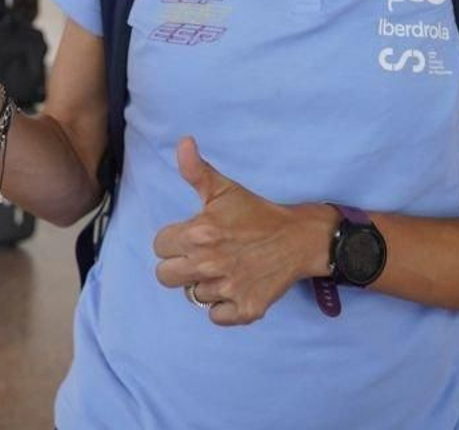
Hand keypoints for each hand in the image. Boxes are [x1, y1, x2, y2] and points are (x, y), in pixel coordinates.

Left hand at [152, 137, 334, 326]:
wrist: (298, 238)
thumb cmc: (257, 213)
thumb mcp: (225, 189)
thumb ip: (196, 170)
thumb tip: (183, 142)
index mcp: (198, 234)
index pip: (160, 246)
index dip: (174, 241)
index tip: (193, 237)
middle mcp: (209, 264)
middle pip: (165, 276)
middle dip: (180, 266)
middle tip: (203, 256)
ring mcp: (227, 289)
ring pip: (192, 295)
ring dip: (205, 284)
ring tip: (225, 268)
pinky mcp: (245, 309)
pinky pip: (215, 316)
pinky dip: (224, 306)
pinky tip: (235, 287)